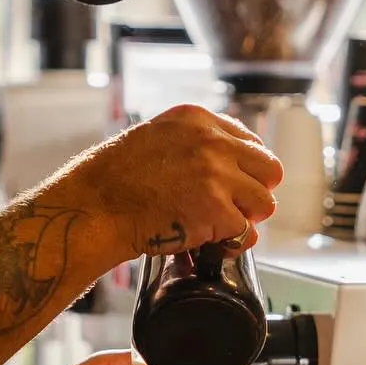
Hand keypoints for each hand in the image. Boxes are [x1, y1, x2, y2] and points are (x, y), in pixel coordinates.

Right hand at [78, 105, 283, 255]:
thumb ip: (194, 140)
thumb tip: (226, 159)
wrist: (96, 205)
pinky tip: (210, 241)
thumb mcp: (157, 135)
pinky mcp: (217, 211)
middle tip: (235, 206)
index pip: (251, 142)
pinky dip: (231, 244)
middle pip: (269, 169)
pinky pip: (246, 233)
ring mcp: (217, 176)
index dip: (245, 169)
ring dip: (246, 218)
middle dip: (255, 191)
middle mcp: (213, 143)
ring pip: (264, 203)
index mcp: (198, 120)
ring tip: (219, 225)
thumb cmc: (116, 177)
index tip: (234, 183)